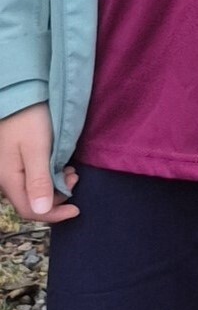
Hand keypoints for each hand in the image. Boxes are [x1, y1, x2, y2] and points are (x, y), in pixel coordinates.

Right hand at [0, 104, 78, 223]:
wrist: (19, 94)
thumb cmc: (28, 120)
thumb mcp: (36, 149)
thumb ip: (38, 180)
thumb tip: (42, 211)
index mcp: (9, 179)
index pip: (29, 210)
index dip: (54, 215)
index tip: (77, 209)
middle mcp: (8, 177)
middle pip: (33, 201)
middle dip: (58, 197)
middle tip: (75, 177)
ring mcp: (12, 168)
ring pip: (35, 189)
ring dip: (56, 185)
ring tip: (71, 170)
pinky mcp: (19, 159)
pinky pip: (35, 177)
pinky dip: (52, 176)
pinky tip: (63, 165)